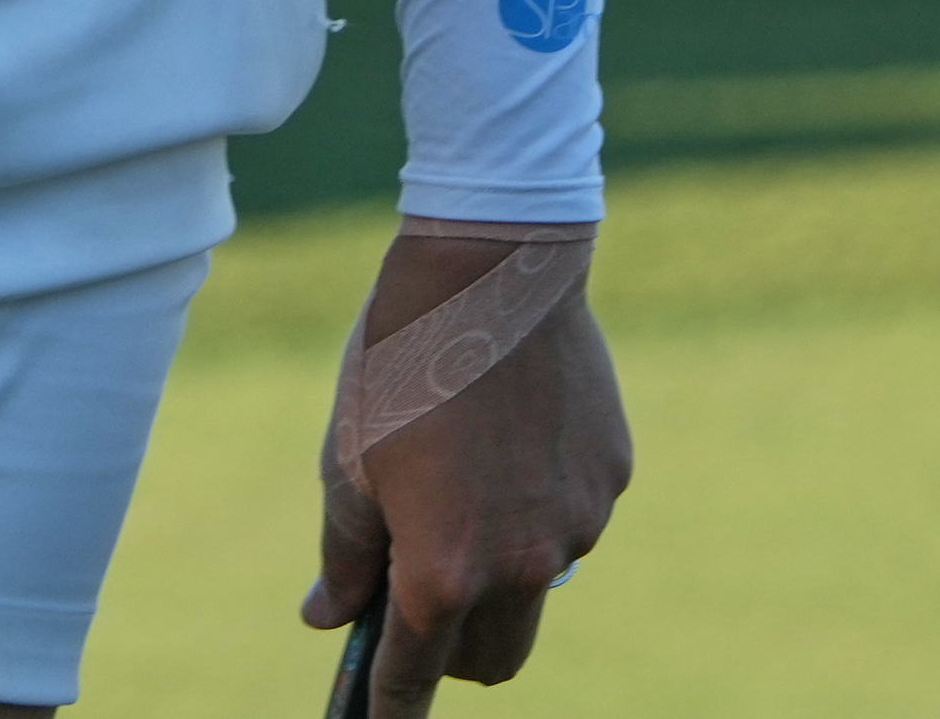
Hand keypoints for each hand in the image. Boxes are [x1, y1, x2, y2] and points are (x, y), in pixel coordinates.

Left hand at [303, 222, 633, 708]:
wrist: (493, 265)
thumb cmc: (402, 361)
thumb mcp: (349, 461)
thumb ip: (345, 556)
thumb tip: (328, 618)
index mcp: (444, 570)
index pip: (415, 677)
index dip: (391, 708)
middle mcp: (522, 566)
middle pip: (495, 659)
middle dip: (456, 651)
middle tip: (418, 600)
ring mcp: (577, 526)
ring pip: (536, 583)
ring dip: (501, 563)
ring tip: (465, 468)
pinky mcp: (611, 478)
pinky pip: (569, 518)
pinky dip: (539, 503)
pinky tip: (512, 430)